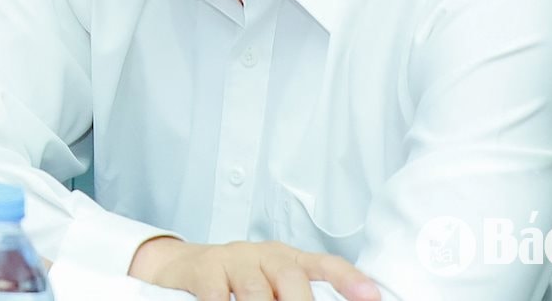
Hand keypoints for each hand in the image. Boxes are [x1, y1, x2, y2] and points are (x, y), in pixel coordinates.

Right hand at [130, 236, 382, 300]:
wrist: (179, 266)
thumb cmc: (234, 282)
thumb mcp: (268, 286)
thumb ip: (290, 295)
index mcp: (286, 259)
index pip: (325, 263)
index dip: (349, 280)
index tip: (372, 298)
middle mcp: (263, 254)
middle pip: (291, 275)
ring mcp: (232, 259)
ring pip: (255, 288)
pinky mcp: (203, 268)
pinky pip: (217, 293)